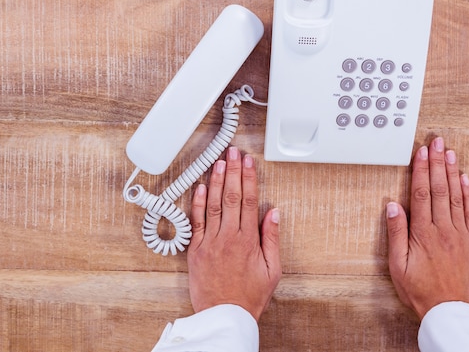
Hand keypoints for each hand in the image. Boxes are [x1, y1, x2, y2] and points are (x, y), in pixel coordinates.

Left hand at [187, 146, 281, 320]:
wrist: (224, 314)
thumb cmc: (249, 295)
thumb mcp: (272, 270)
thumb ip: (271, 239)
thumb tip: (273, 213)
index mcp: (248, 240)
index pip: (248, 200)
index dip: (248, 178)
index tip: (248, 162)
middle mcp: (228, 236)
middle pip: (230, 196)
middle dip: (232, 171)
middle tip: (233, 153)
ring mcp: (209, 242)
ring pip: (212, 204)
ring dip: (215, 181)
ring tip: (218, 162)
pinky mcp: (195, 249)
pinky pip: (195, 221)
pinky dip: (196, 203)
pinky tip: (199, 187)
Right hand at [387, 137, 468, 319]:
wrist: (448, 310)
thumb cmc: (419, 289)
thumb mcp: (397, 265)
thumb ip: (396, 234)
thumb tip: (393, 207)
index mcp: (423, 234)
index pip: (421, 194)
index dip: (420, 170)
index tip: (420, 153)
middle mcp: (444, 230)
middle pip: (439, 189)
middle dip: (437, 163)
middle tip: (436, 142)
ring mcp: (460, 234)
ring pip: (456, 196)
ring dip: (452, 172)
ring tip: (449, 152)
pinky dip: (468, 194)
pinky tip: (465, 179)